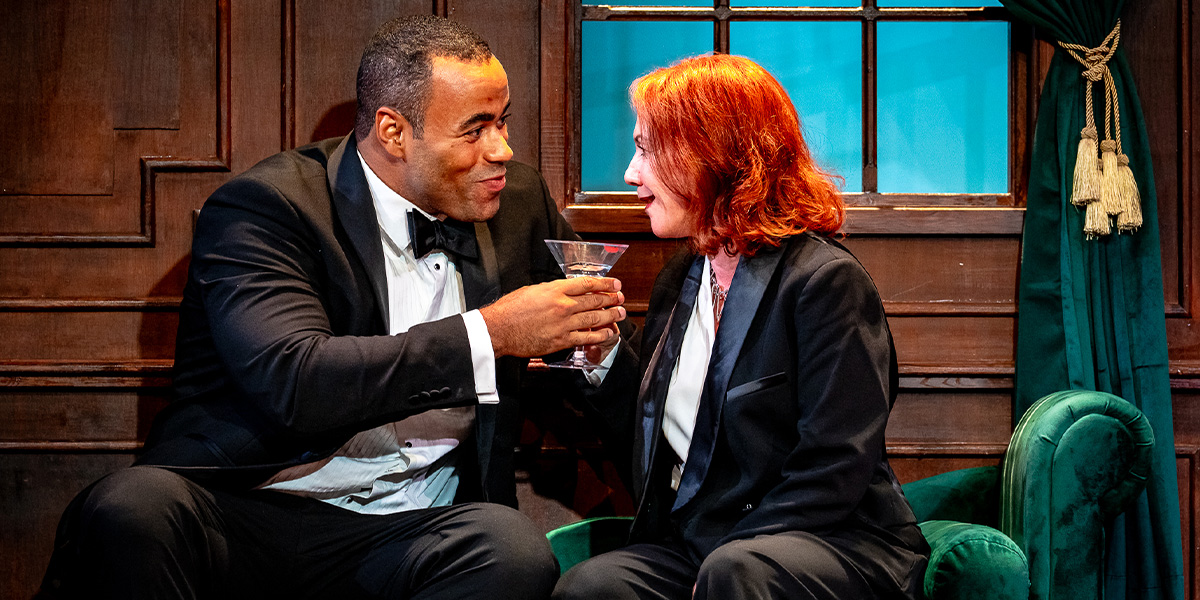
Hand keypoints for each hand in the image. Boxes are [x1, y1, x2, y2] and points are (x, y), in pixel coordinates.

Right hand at [480, 277, 625, 357]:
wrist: (500, 329)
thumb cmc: (511, 310)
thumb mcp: (532, 290)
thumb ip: (552, 290)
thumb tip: (565, 291)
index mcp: (555, 290)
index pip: (587, 284)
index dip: (604, 284)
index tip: (614, 284)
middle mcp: (563, 305)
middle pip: (595, 301)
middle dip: (611, 299)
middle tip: (620, 298)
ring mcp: (564, 324)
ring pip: (594, 319)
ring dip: (611, 316)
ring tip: (620, 313)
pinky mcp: (561, 340)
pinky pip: (586, 338)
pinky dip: (600, 335)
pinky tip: (608, 333)